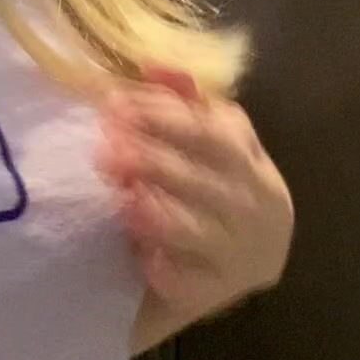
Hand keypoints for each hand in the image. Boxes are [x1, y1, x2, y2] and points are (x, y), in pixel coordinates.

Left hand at [97, 68, 291, 326]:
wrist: (248, 262)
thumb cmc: (220, 192)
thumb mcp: (214, 144)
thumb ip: (185, 104)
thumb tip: (151, 65)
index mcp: (252, 166)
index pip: (213, 135)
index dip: (165, 119)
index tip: (116, 107)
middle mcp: (255, 209)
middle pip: (204, 180)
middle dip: (152, 162)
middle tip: (104, 151)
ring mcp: (240, 254)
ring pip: (198, 230)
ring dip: (156, 213)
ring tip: (119, 199)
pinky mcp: (218, 295)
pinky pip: (190, 282)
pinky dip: (166, 269)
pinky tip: (138, 255)